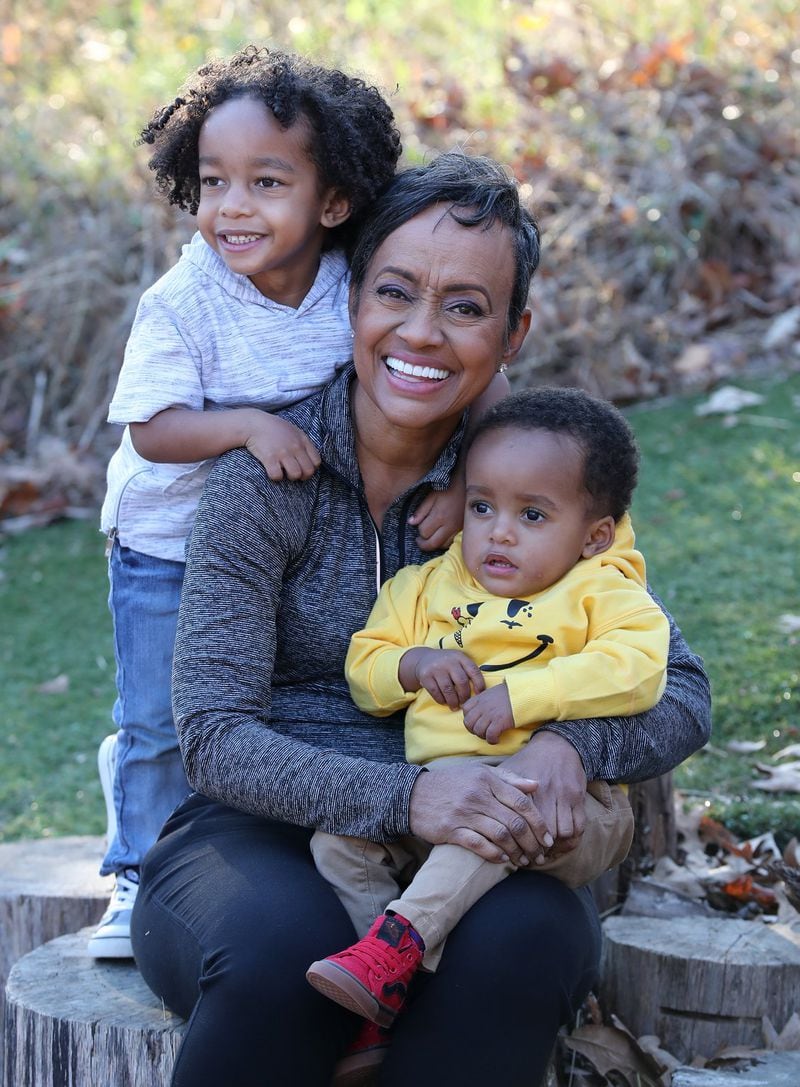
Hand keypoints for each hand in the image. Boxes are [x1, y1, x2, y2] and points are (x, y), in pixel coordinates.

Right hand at [245, 413, 320, 480]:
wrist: (254, 424)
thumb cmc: (274, 428)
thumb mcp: (294, 431)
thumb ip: (303, 443)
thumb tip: (310, 459)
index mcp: (303, 440)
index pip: (316, 462)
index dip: (311, 468)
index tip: (303, 469)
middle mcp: (295, 446)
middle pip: (308, 471)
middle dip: (302, 476)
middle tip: (293, 473)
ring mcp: (283, 452)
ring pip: (295, 475)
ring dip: (289, 477)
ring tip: (283, 471)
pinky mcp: (269, 458)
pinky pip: (277, 476)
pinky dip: (275, 477)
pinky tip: (272, 470)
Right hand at [399, 647, 484, 709]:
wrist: (424, 658)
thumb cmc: (447, 664)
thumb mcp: (458, 661)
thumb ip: (468, 671)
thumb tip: (481, 692)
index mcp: (460, 657)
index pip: (473, 671)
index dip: (479, 684)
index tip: (480, 694)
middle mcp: (449, 661)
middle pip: (461, 682)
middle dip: (465, 695)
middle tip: (464, 703)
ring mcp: (436, 668)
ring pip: (448, 689)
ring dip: (453, 701)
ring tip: (455, 706)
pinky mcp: (426, 676)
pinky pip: (436, 692)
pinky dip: (441, 700)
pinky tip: (444, 702)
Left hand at [408, 482, 464, 551]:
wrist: (469, 486)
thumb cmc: (449, 488)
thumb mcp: (432, 496)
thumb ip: (421, 510)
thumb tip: (411, 523)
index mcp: (440, 516)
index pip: (424, 532)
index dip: (418, 531)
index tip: (417, 526)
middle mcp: (449, 526)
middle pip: (433, 544)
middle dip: (423, 545)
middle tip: (419, 540)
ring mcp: (458, 529)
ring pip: (443, 546)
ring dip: (434, 544)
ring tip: (430, 537)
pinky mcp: (464, 530)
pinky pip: (452, 542)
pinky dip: (444, 542)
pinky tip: (441, 536)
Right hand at [408, 763, 552, 865]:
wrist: (413, 795)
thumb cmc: (451, 784)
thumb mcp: (478, 773)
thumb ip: (508, 779)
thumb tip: (536, 785)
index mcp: (487, 779)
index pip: (522, 802)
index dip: (539, 823)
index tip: (548, 838)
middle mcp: (477, 795)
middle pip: (514, 822)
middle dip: (532, 843)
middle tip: (540, 855)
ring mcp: (464, 813)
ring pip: (500, 836)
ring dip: (517, 852)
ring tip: (524, 861)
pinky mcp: (451, 830)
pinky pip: (479, 845)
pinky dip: (494, 854)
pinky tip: (503, 859)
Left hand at [462, 683, 514, 743]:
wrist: (524, 693)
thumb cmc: (510, 693)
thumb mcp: (492, 693)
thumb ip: (483, 700)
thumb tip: (479, 711)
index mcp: (480, 698)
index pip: (465, 710)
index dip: (470, 718)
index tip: (477, 722)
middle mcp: (483, 706)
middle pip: (468, 723)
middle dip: (474, 730)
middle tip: (483, 731)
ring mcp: (490, 714)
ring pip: (478, 731)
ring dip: (483, 736)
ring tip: (491, 735)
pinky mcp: (499, 722)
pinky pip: (490, 735)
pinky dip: (492, 740)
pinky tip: (497, 739)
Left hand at [503, 731, 587, 857]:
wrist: (557, 745)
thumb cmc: (528, 761)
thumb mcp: (509, 771)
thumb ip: (497, 792)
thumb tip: (481, 810)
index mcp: (525, 788)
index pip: (520, 822)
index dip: (517, 842)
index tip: (512, 853)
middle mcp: (545, 792)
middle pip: (542, 831)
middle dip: (536, 849)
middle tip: (529, 859)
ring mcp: (564, 795)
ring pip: (562, 833)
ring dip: (554, 848)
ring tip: (543, 854)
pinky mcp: (578, 797)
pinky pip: (578, 827)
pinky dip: (570, 841)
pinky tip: (560, 846)